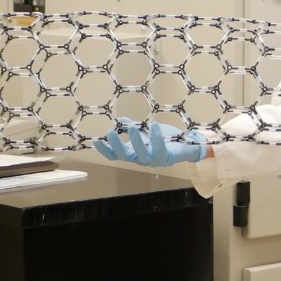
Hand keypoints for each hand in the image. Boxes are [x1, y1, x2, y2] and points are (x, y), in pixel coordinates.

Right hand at [93, 119, 207, 166]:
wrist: (185, 144)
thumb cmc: (163, 137)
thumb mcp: (145, 130)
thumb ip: (132, 126)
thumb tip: (120, 120)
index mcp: (133, 153)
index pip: (114, 156)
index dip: (104, 150)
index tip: (96, 140)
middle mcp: (140, 159)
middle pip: (124, 156)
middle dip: (117, 144)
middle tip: (111, 132)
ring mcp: (153, 160)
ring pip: (141, 155)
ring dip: (135, 140)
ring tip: (132, 127)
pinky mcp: (166, 157)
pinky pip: (159, 149)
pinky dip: (156, 137)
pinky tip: (153, 125)